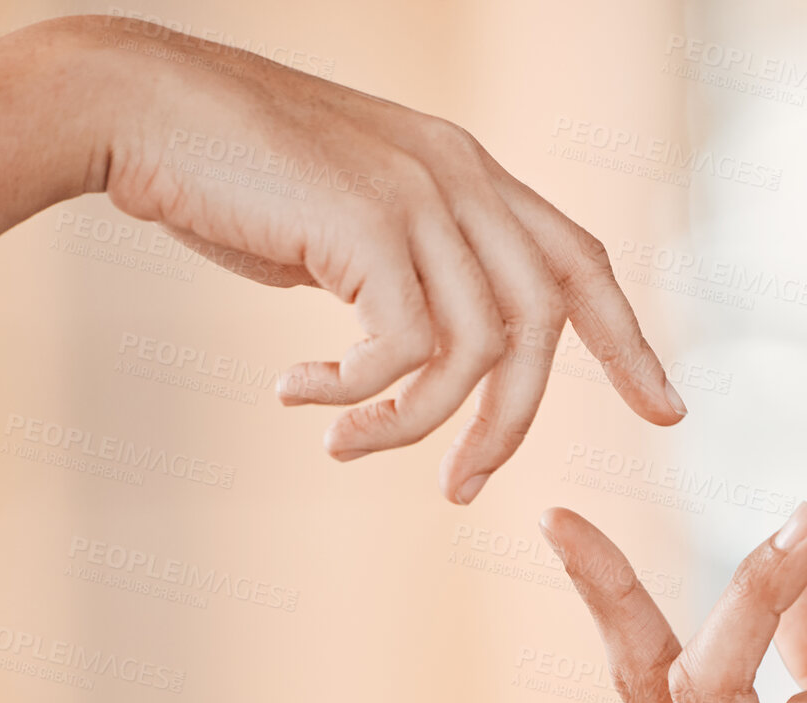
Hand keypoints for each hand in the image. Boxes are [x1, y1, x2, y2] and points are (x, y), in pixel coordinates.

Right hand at [80, 16, 682, 502]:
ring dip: (419, 424)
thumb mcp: (344, 225)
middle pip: (545, 319)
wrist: (140, 109)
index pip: (579, 261)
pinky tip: (296, 393)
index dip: (628, 341)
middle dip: (518, 420)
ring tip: (348, 448)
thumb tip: (417, 357)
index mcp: (466, 172)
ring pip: (478, 349)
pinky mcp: (368, 224)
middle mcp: (460, 175)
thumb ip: (401, 274)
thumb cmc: (229, 174)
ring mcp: (419, 194)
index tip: (666, 411)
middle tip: (465, 488)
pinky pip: (400, 350)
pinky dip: (356, 395)